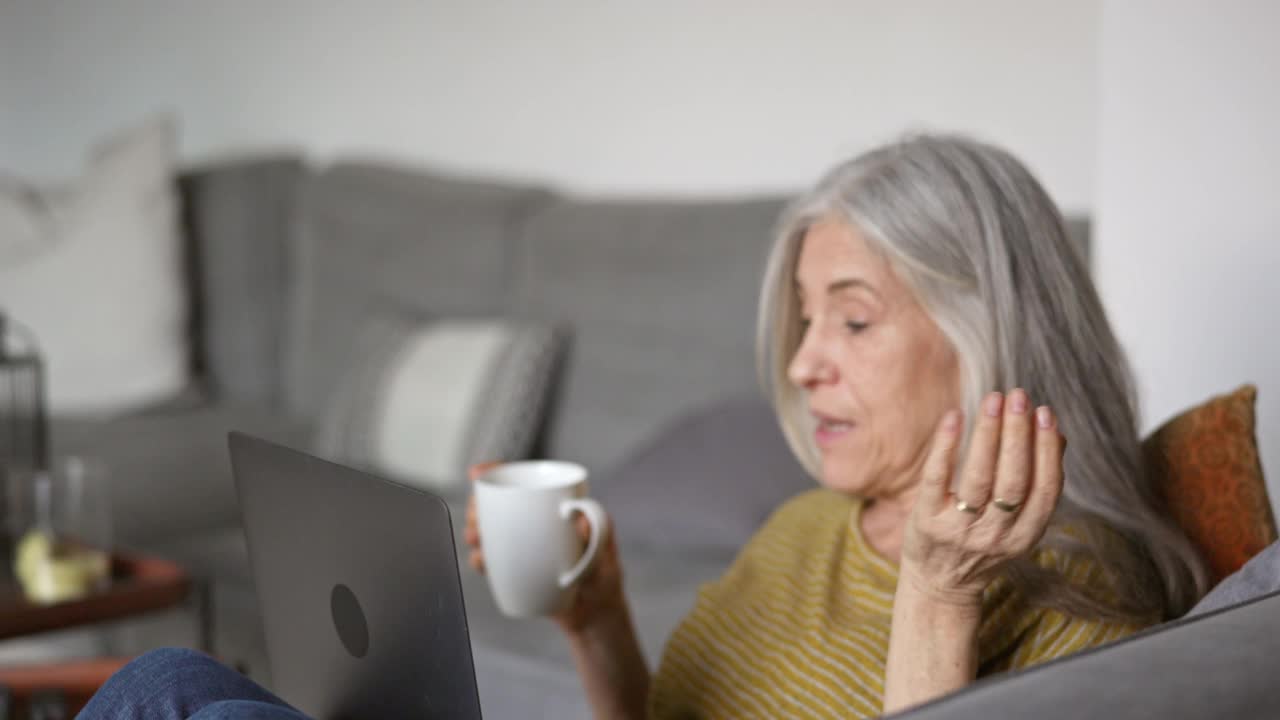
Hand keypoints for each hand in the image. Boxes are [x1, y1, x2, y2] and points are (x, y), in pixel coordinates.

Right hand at [464, 462, 627, 634]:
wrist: (597, 614)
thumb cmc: (606, 578)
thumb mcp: (606, 553)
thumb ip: (597, 535)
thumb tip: (581, 518)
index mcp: (556, 508)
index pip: (524, 482)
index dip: (497, 473)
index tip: (478, 473)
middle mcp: (537, 524)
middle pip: (498, 506)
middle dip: (477, 506)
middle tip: (476, 518)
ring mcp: (525, 548)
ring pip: (490, 532)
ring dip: (474, 530)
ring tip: (475, 539)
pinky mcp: (518, 571)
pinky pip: (492, 561)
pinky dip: (480, 558)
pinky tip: (480, 560)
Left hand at [899, 389, 1065, 607]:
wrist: (939, 586)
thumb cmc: (983, 544)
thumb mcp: (1019, 525)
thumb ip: (1037, 485)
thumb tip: (1058, 435)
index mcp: (1025, 536)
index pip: (1044, 489)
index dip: (1047, 450)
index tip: (1045, 412)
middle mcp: (995, 536)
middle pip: (1014, 480)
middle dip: (1019, 435)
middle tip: (1018, 397)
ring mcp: (959, 530)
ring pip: (979, 478)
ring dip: (988, 435)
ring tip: (993, 400)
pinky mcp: (926, 522)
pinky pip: (938, 479)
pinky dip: (947, 447)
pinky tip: (954, 417)